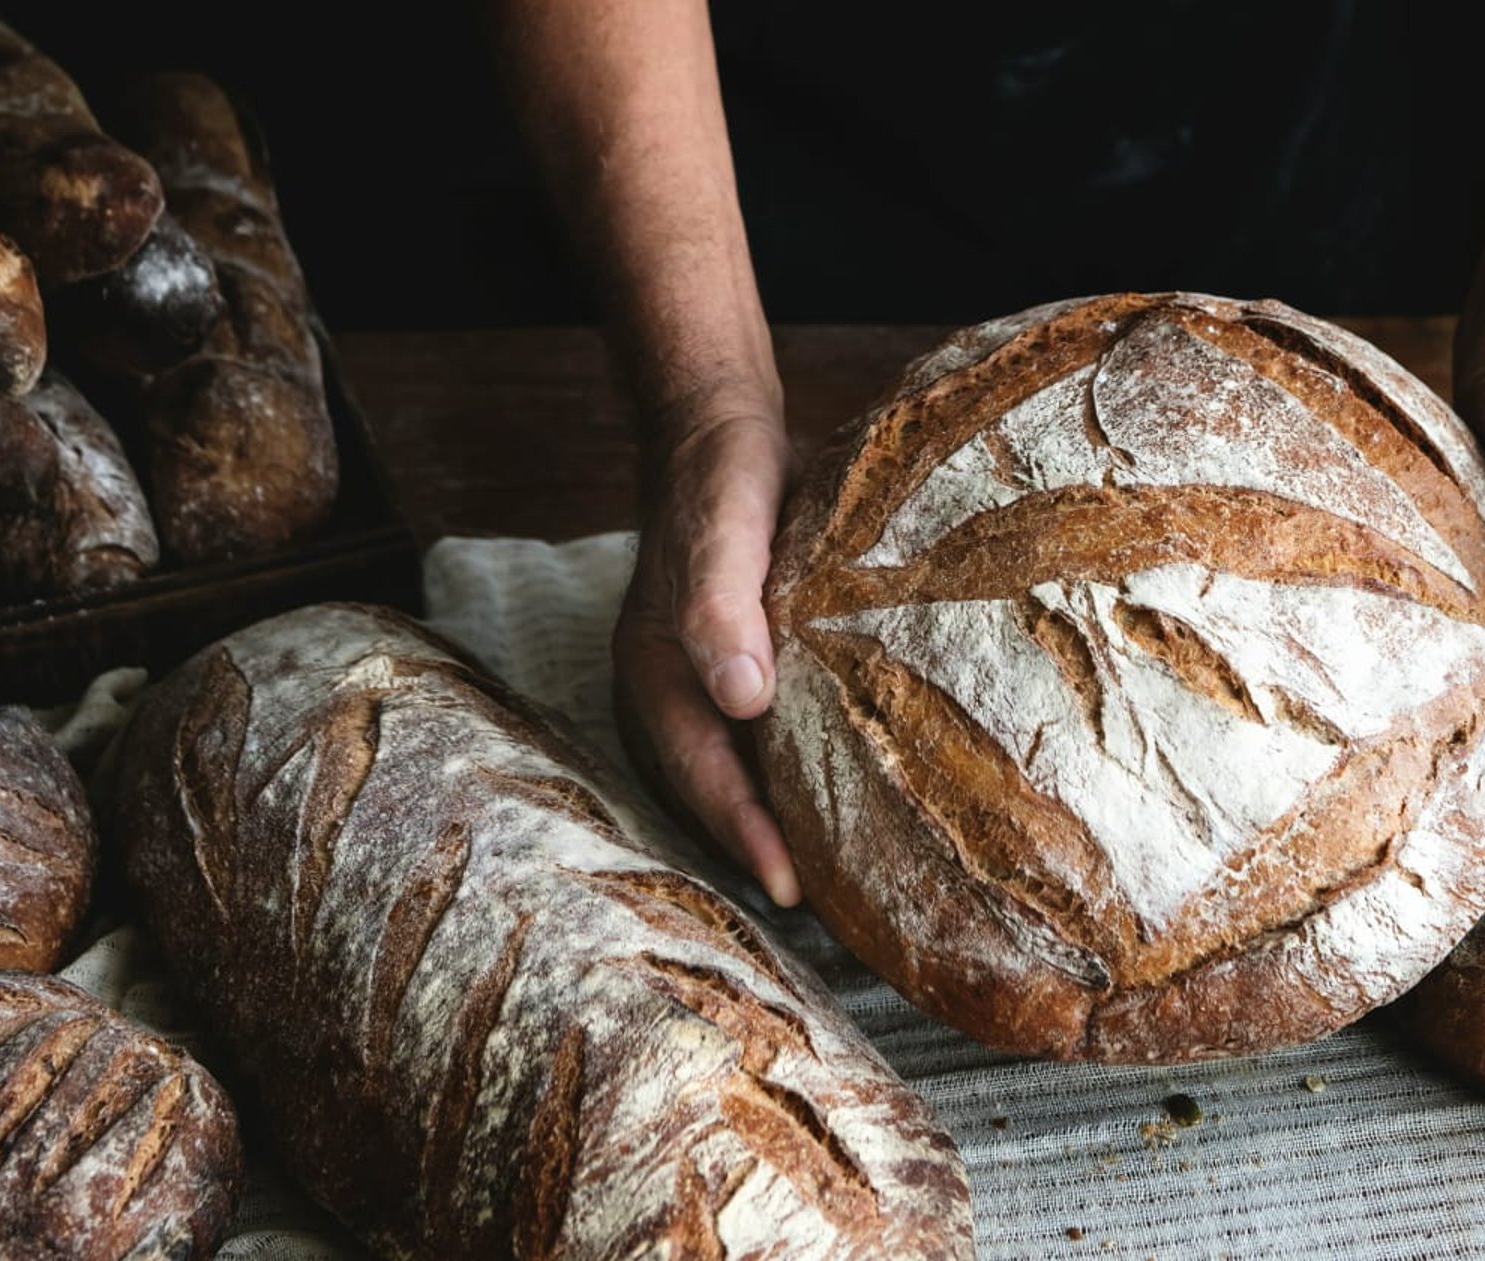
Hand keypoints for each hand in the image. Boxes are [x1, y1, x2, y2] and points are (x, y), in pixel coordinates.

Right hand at [613, 402, 801, 905]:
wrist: (720, 433)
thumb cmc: (722, 479)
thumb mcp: (725, 530)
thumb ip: (723, 608)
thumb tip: (742, 699)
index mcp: (653, 670)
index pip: (701, 771)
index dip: (745, 832)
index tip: (792, 886)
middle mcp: (666, 689)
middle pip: (708, 789)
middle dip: (757, 848)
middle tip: (824, 906)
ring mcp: (695, 683)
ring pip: (728, 772)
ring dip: (770, 821)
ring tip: (830, 874)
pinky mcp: (732, 669)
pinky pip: (751, 743)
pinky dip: (783, 777)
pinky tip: (831, 796)